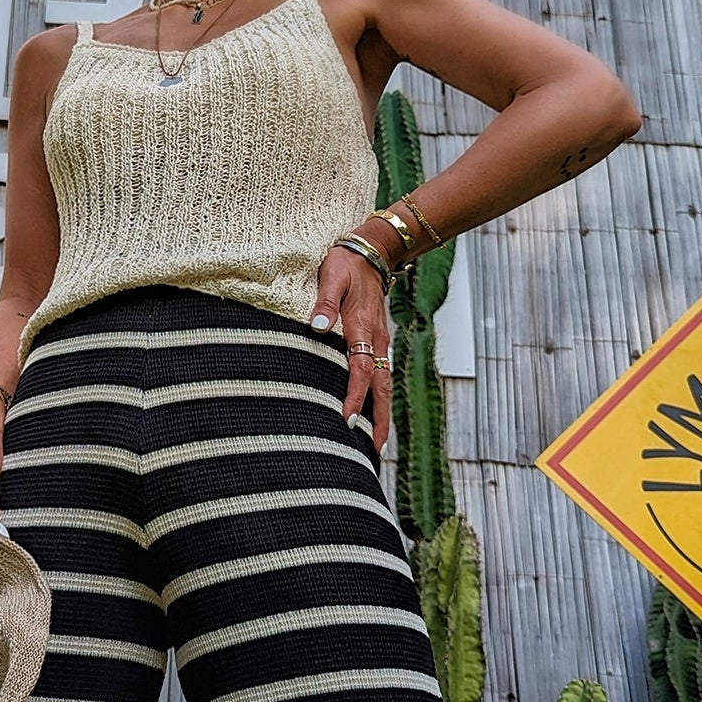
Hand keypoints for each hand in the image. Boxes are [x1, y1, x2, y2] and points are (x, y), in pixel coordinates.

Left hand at [310, 247, 392, 451]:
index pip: (360, 369)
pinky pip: (382, 375)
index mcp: (362, 327)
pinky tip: (373, 412)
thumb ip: (323, 303)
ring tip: (377, 443)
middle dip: (379, 419)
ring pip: (385, 384)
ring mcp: (380, 341)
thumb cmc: (346, 264)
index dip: (354, 396)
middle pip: (381, 387)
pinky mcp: (378, 341)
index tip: (347, 419)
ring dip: (382, 413)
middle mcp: (376, 339)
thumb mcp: (331, 277)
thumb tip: (316, 328)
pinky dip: (380, 398)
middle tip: (374, 450)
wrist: (371, 251)